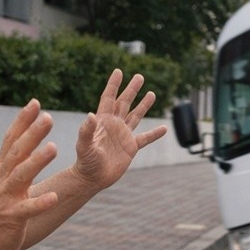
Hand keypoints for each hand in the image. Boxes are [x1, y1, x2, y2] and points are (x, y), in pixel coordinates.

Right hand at [0, 101, 59, 249]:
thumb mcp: (3, 179)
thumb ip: (14, 159)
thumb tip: (25, 136)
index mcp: (2, 169)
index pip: (11, 139)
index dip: (22, 121)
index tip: (35, 102)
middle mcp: (3, 179)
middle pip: (17, 152)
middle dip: (32, 134)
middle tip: (48, 117)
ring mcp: (6, 198)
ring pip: (21, 176)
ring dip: (37, 161)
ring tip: (54, 147)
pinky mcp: (12, 217)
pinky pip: (27, 209)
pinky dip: (40, 203)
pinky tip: (55, 197)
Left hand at [70, 69, 166, 189]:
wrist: (93, 178)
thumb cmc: (86, 162)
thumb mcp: (84, 145)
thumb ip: (87, 131)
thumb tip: (90, 115)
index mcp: (103, 121)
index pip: (109, 98)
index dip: (113, 85)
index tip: (118, 71)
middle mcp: (114, 125)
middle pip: (124, 102)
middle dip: (131, 89)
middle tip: (139, 76)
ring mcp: (123, 135)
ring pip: (135, 116)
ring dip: (144, 105)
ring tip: (152, 93)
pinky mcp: (130, 148)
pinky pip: (145, 138)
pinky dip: (155, 134)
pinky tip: (164, 128)